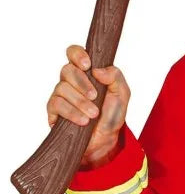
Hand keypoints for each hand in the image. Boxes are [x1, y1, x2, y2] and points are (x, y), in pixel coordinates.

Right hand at [47, 45, 130, 169]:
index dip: (77, 54)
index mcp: (85, 72)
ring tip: (93, 114)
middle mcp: (70, 81)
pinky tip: (83, 121)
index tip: (87, 65)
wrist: (106, 140)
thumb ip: (115, 77)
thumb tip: (98, 70)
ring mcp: (60, 95)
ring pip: (62, 88)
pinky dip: (72, 112)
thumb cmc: (111, 115)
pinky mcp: (54, 111)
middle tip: (95, 97)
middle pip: (66, 70)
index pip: (73, 52)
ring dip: (80, 102)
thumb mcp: (122, 94)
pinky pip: (56, 104)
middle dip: (82, 84)